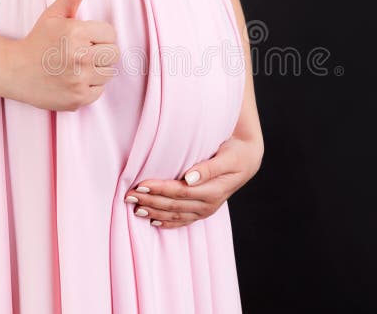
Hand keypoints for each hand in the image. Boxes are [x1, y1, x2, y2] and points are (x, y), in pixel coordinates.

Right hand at [2, 0, 119, 110]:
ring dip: (97, 70)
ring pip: (108, 73)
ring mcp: (78, 80)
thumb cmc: (38, 40)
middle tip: (82, 53)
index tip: (84, 38)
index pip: (111, 34)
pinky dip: (90, 87)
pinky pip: (100, 91)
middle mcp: (79, 56)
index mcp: (76, 32)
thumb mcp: (54, 14)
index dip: (99, 35)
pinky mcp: (78, 98)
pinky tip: (73, 80)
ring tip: (76, 66)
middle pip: (114, 54)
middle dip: (101, 52)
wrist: (13, 71)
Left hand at [123, 136, 263, 228]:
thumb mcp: (227, 157)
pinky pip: (183, 221)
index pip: (179, 191)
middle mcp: (209, 204)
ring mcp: (206, 210)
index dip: (159, 189)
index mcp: (213, 191)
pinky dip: (167, 222)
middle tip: (129, 196)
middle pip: (173, 205)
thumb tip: (189, 177)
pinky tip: (153, 222)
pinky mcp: (203, 211)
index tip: (140, 185)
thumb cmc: (236, 153)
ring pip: (175, 215)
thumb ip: (208, 168)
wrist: (248, 160)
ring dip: (154, 212)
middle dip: (150, 201)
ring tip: (135, 208)